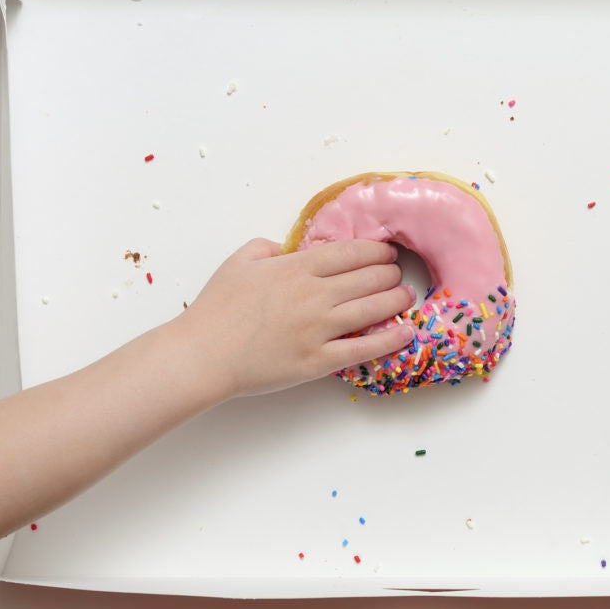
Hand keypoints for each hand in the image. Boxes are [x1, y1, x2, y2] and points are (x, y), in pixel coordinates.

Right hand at [175, 238, 414, 398]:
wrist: (202, 354)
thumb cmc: (216, 308)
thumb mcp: (239, 261)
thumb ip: (268, 248)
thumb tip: (289, 250)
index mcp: (296, 268)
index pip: (351, 253)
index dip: (377, 251)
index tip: (387, 252)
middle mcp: (314, 295)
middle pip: (369, 277)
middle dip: (390, 273)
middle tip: (397, 274)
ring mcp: (318, 329)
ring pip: (373, 308)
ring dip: (396, 300)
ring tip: (406, 296)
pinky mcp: (318, 360)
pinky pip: (364, 348)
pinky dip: (390, 339)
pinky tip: (406, 333)